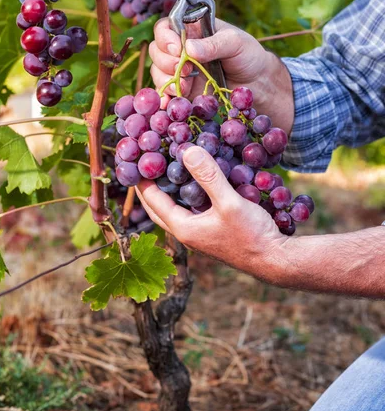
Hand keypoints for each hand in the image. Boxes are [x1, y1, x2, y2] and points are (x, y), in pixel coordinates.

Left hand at [136, 145, 287, 280]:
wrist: (275, 260)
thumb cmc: (251, 235)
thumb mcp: (229, 203)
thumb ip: (209, 177)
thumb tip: (187, 151)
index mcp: (183, 228)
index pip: (152, 201)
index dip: (142, 180)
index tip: (135, 160)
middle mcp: (187, 233)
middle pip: (158, 209)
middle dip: (149, 189)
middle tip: (145, 165)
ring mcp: (200, 235)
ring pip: (175, 210)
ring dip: (168, 192)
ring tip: (167, 169)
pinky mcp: (213, 232)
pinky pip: (192, 211)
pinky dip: (187, 196)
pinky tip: (197, 182)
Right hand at [149, 18, 294, 132]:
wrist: (258, 84)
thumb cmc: (248, 56)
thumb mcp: (235, 43)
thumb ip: (213, 44)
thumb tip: (189, 48)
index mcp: (191, 31)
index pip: (165, 28)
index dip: (166, 38)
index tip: (178, 48)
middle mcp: (181, 50)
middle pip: (157, 51)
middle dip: (166, 61)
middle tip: (186, 70)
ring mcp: (180, 72)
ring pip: (158, 72)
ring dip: (166, 80)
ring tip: (186, 86)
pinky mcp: (183, 91)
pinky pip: (166, 94)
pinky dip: (164, 99)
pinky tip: (169, 103)